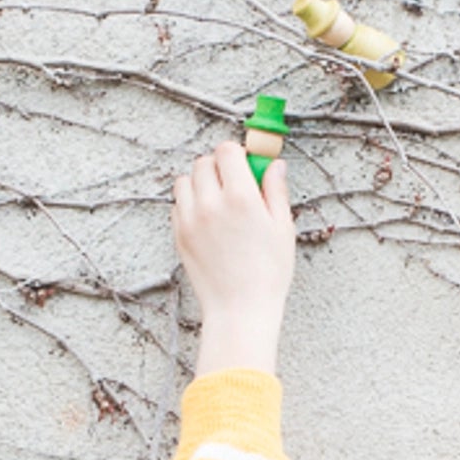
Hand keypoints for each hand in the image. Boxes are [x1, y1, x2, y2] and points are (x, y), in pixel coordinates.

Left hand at [173, 141, 294, 376]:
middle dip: (218, 167)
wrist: (239, 310)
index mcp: (241, 197)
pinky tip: (208, 220)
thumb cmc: (267, 274)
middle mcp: (211, 202)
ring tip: (217, 201)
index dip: (236, 153)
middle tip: (233, 185)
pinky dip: (190, 204)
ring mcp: (190, 218)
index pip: (227, 150)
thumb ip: (276, 191)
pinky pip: (177, 204)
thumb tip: (275, 164)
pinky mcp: (179, 234)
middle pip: (204, 162)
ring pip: (185, 180)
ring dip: (200, 183)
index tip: (244, 164)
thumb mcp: (282, 229)